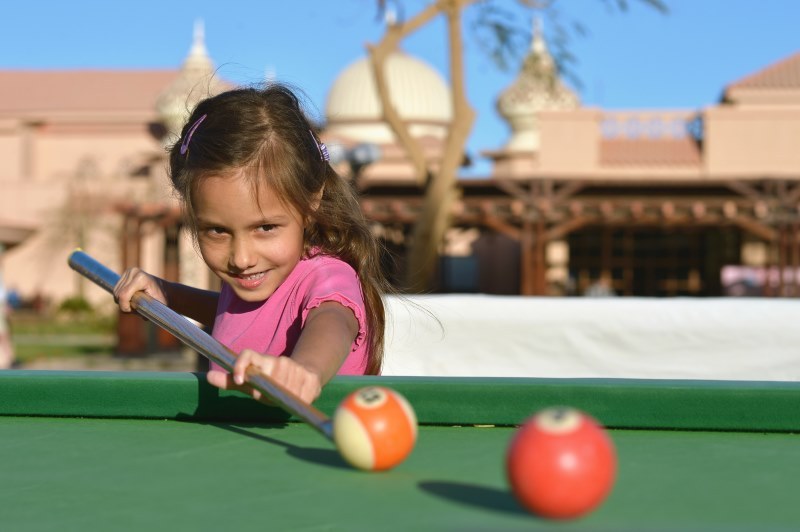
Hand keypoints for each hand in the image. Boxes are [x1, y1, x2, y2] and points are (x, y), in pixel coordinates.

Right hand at [113, 268, 166, 312]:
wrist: (165, 288)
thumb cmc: (162, 298)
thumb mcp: (158, 305)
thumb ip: (149, 310)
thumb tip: (144, 316)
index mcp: (141, 278)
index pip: (123, 295)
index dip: (124, 306)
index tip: (131, 311)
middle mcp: (133, 272)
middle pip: (118, 294)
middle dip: (124, 304)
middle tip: (134, 308)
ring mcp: (128, 271)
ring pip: (116, 292)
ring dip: (122, 301)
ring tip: (134, 303)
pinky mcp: (125, 273)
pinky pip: (117, 289)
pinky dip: (121, 296)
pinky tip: (131, 298)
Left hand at [206, 349, 322, 404]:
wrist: (307, 374)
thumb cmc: (273, 383)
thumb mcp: (252, 383)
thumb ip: (230, 382)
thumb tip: (208, 377)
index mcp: (262, 361)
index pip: (247, 355)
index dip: (240, 364)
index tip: (238, 379)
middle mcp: (278, 362)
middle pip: (266, 382)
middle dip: (264, 394)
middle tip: (268, 396)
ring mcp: (295, 369)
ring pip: (284, 391)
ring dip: (282, 398)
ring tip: (284, 396)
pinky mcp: (311, 379)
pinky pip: (301, 397)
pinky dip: (297, 400)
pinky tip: (298, 397)